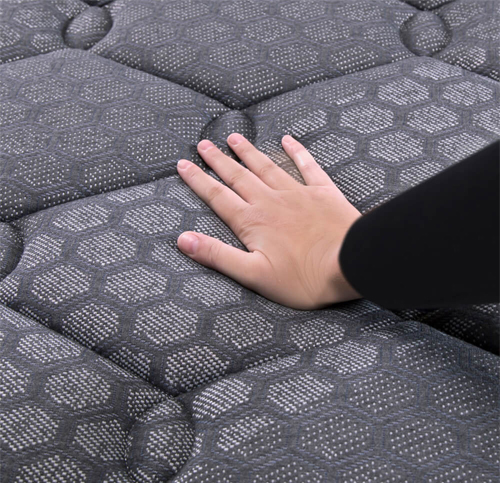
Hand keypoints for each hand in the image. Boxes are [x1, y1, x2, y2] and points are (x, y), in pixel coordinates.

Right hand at [176, 134, 362, 309]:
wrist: (349, 265)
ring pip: (267, 167)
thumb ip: (217, 255)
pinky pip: (307, 166)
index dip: (198, 180)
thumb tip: (183, 239)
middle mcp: (271, 201)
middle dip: (218, 160)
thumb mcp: (253, 274)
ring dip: (248, 152)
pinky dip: (297, 151)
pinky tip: (288, 140)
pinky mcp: (323, 193)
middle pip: (238, 176)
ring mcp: (298, 194)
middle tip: (204, 144)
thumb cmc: (303, 278)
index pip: (218, 196)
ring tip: (234, 138)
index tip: (183, 164)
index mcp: (253, 221)